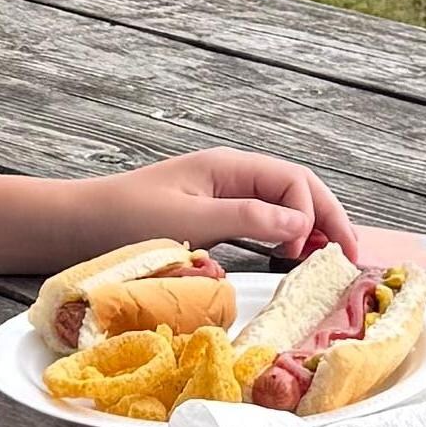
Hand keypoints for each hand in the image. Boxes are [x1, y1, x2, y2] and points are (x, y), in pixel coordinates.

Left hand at [99, 146, 351, 266]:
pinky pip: (262, 222)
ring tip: (330, 259)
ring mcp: (222, 195)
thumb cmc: (121, 218)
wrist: (73, 225)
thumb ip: (246, 219)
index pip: (293, 182)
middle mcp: (231, 176)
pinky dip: (284, 238)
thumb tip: (301, 225)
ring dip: (311, 229)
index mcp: (228, 167)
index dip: (313, 214)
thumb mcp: (188, 221)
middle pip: (297, 190)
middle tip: (352, 258)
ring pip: (283, 206)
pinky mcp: (212, 217)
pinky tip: (291, 258)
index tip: (307, 252)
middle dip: (329, 219)